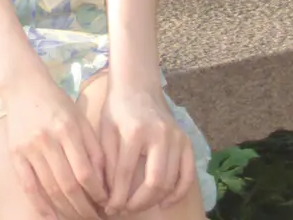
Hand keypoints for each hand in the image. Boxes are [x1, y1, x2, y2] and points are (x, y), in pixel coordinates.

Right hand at [1, 66, 109, 219]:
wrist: (24, 86)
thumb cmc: (57, 102)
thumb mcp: (80, 117)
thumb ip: (93, 147)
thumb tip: (104, 181)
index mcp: (67, 128)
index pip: (85, 171)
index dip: (97, 192)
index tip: (106, 203)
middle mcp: (47, 140)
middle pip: (68, 185)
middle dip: (84, 208)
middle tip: (96, 218)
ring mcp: (29, 149)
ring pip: (50, 190)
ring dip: (67, 210)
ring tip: (79, 218)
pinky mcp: (15, 155)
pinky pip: (29, 187)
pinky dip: (41, 207)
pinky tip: (53, 218)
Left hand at [97, 86, 196, 214]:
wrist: (138, 85)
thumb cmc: (118, 107)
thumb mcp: (105, 129)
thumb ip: (106, 161)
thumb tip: (107, 194)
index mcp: (136, 131)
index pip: (127, 173)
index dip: (118, 196)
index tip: (110, 209)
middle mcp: (160, 134)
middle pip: (155, 182)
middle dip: (138, 203)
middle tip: (125, 210)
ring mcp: (177, 138)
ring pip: (171, 181)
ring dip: (154, 200)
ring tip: (137, 206)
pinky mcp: (186, 141)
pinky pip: (188, 174)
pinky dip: (178, 193)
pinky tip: (164, 202)